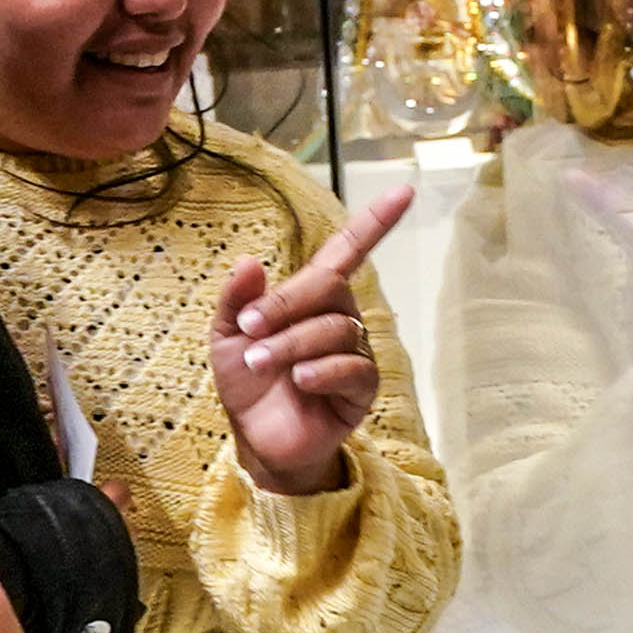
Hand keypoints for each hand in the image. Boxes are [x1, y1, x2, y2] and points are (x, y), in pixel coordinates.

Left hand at [211, 185, 414, 496]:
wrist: (256, 440)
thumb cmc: (247, 383)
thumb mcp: (227, 336)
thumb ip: (237, 299)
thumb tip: (250, 261)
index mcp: (312, 298)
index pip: (348, 251)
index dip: (376, 222)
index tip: (405, 192)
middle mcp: (340, 318)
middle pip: (329, 288)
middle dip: (285, 306)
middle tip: (250, 331)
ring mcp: (355, 352)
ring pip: (334, 329)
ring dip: (290, 345)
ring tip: (261, 364)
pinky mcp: (362, 389)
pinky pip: (353, 367)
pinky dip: (321, 370)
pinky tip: (299, 381)